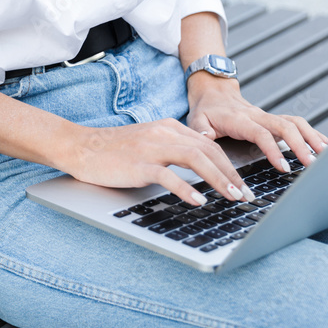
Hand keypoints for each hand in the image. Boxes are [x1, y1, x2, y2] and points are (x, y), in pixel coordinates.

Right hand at [60, 119, 255, 205]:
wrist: (80, 147)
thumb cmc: (113, 150)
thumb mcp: (148, 143)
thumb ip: (172, 150)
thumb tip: (199, 169)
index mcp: (169, 128)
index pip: (209, 145)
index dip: (230, 164)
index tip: (243, 183)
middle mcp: (164, 133)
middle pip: (209, 151)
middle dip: (232, 174)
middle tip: (247, 194)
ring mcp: (151, 147)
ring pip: (196, 160)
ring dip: (219, 180)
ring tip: (233, 196)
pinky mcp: (138, 164)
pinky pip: (168, 175)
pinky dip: (187, 188)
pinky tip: (199, 200)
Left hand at [185, 73, 327, 172]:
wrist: (213, 91)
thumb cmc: (206, 109)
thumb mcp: (196, 119)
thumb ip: (200, 130)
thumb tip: (206, 138)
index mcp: (240, 119)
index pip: (261, 133)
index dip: (273, 149)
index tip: (283, 166)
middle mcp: (258, 115)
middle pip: (286, 126)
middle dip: (301, 145)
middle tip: (312, 165)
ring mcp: (268, 117)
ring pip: (296, 123)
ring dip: (312, 138)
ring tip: (326, 155)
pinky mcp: (274, 120)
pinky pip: (297, 125)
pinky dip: (313, 134)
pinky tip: (326, 146)